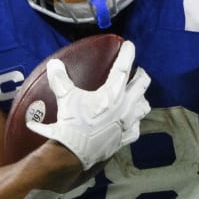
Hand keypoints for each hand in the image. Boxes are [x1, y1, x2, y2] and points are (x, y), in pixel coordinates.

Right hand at [29, 40, 151, 168]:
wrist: (75, 153)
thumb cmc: (72, 124)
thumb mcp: (65, 98)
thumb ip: (60, 79)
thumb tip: (54, 64)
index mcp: (113, 93)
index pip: (124, 68)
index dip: (127, 54)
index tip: (129, 45)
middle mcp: (125, 106)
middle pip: (142, 85)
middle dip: (141, 75)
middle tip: (137, 71)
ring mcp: (127, 123)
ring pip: (144, 106)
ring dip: (141, 98)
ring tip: (137, 95)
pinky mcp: (124, 138)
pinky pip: (136, 128)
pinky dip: (135, 122)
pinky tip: (130, 121)